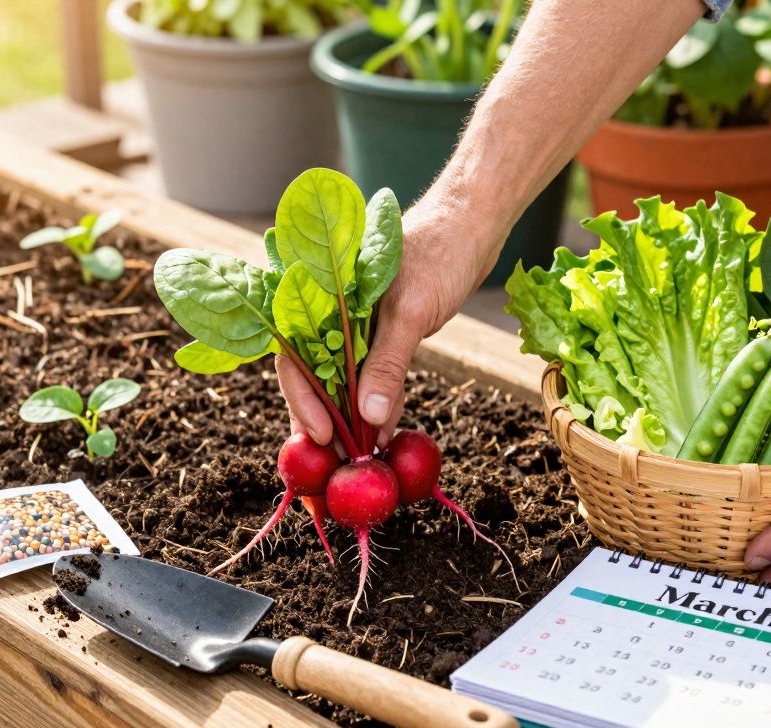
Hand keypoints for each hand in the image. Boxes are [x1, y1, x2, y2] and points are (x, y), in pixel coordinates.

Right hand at [277, 191, 505, 449]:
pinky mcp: (386, 331)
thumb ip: (386, 363)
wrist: (475, 225)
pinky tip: (383, 432)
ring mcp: (359, 323)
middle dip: (320, 416)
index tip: (320, 435)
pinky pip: (373, 374)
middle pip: (314, 372)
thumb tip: (366, 418)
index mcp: (323, 295)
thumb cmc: (439, 253)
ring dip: (350, 416)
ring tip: (356, 455)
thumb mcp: (410, 312)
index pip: (295, 355)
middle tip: (331, 458)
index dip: (303, 398)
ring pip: (344, 378)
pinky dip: (378, 403)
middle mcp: (334, 311)